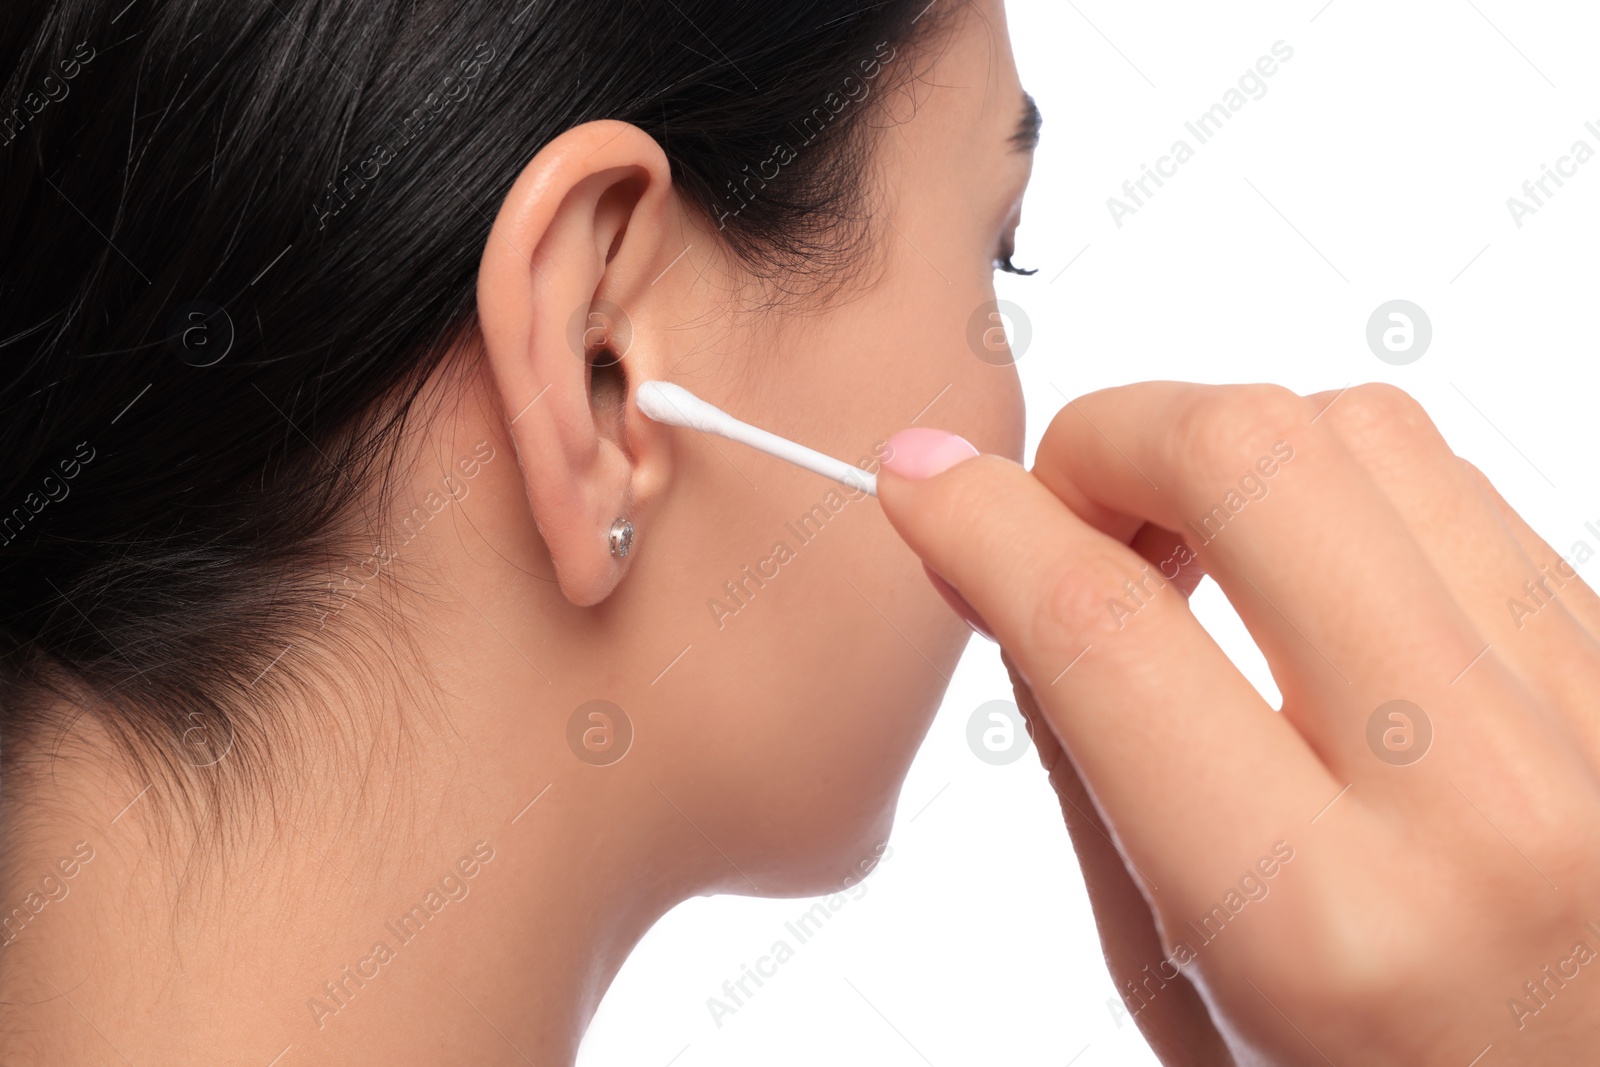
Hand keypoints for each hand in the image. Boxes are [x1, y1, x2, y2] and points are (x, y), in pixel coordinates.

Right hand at [878, 383, 1599, 1064]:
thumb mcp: (1174, 979)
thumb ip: (1086, 759)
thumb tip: (1003, 563)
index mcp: (1314, 920)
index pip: (1105, 630)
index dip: (982, 521)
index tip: (923, 482)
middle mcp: (1478, 800)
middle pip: (1256, 457)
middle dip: (1113, 437)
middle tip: (1069, 504)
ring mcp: (1587, 719)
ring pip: (1368, 435)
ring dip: (1234, 458)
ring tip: (1193, 553)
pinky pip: (1457, 492)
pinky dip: (1342, 499)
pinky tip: (1306, 589)